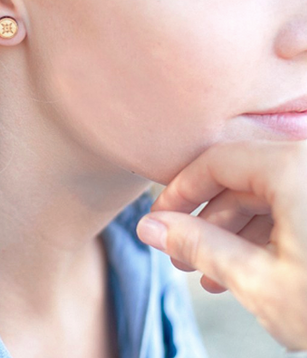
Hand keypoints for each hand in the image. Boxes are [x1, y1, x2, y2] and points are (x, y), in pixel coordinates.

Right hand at [136, 140, 306, 350]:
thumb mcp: (260, 281)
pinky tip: (251, 271)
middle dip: (207, 221)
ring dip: (235, 233)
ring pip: (269, 195)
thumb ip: (196, 244)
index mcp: (293, 167)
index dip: (178, 192)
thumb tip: (150, 227)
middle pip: (242, 179)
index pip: (214, 162)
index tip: (157, 220)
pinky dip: (270, 236)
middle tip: (179, 255)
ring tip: (211, 274)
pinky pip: (297, 207)